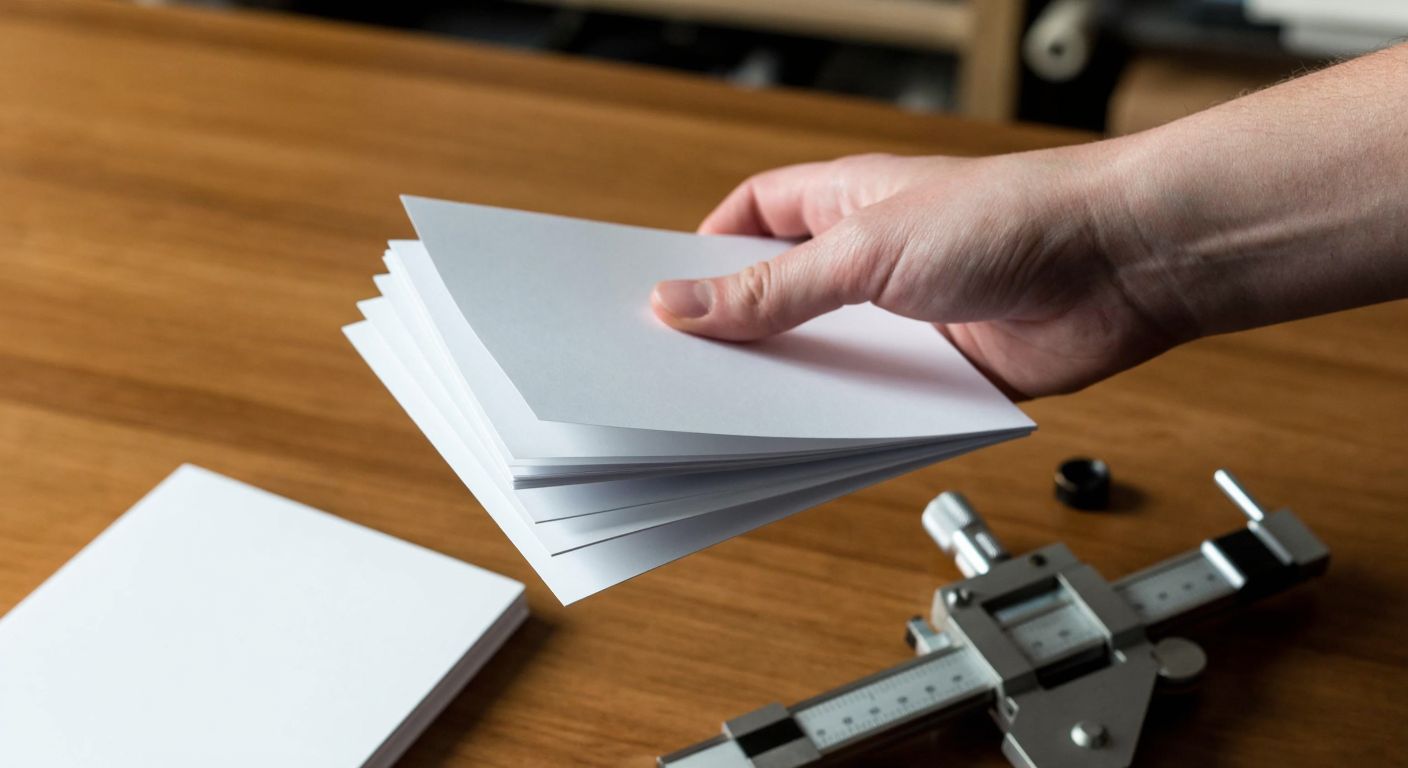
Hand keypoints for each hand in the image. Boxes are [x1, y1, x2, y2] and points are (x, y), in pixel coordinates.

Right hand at [649, 150, 1188, 398]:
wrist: (1122, 264)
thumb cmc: (1013, 216)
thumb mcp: (867, 251)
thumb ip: (774, 288)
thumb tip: (682, 304)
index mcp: (845, 204)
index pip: (752, 219)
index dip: (704, 254)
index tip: (660, 297)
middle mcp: (873, 260)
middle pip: (783, 298)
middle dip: (740, 333)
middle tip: (683, 374)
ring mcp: (909, 319)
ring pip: (831, 359)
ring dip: (798, 388)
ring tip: (741, 419)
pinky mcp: (945, 374)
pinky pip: (882, 405)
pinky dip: (855, 423)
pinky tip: (824, 444)